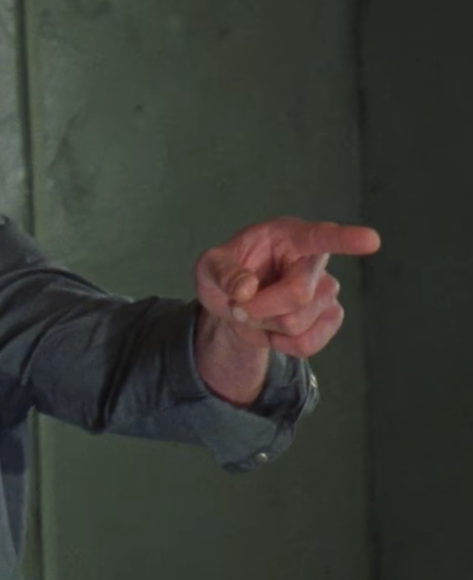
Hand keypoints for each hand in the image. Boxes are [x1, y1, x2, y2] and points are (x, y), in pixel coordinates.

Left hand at [196, 217, 380, 357]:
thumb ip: (222, 272)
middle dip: (259, 308)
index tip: (371, 240)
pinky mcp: (329, 317)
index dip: (345, 239)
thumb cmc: (225, 273)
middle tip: (236, 306)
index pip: (319, 236)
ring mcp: (326, 290)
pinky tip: (272, 329)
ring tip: (254, 311)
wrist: (234, 304)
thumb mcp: (208, 267)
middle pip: (298, 294)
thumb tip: (245, 288)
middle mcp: (312, 260)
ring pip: (297, 322)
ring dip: (264, 324)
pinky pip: (307, 344)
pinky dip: (280, 344)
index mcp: (287, 236)